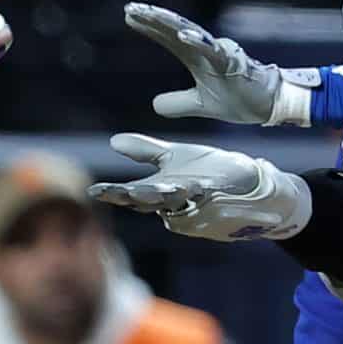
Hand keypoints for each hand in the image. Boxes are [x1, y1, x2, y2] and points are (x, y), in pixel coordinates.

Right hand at [88, 133, 310, 240]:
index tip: (94, 192)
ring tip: (158, 189)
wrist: (248, 182)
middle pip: (150, 201)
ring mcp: (196, 201)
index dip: (113, 194)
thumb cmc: (208, 170)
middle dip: (136, 198)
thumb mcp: (173, 157)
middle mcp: (175, 200)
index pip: (131, 194)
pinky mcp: (218, 195)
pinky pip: (207, 195)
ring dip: (167, 197)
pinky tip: (198, 185)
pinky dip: (200, 192)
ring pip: (176, 202)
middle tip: (123, 193)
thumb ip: (144, 151)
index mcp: (160, 190)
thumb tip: (113, 141)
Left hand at [124, 2, 317, 125]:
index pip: (168, 38)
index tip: (129, 16)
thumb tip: (154, 105)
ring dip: (170, 23)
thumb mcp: (200, 105)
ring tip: (149, 13)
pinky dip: (197, 42)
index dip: (149, 28)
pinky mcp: (232, 63)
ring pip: (191, 33)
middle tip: (131, 8)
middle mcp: (206, 50)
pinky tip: (182, 35)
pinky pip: (212, 51)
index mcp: (198, 57)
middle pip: (175, 29)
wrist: (269, 105)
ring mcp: (219, 54)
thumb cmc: (239, 98)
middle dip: (153, 18)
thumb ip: (178, 103)